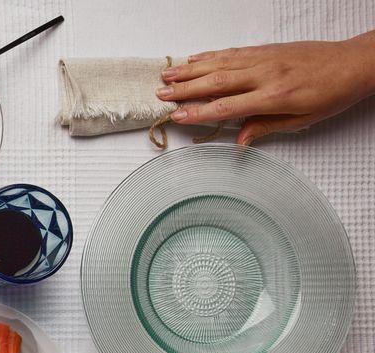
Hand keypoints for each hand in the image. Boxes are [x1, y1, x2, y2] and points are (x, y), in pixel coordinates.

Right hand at [156, 32, 374, 144]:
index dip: (199, 112)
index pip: (227, 106)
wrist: (354, 63)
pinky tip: (195, 57)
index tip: (178, 116)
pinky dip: (212, 54)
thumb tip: (241, 140)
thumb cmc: (333, 93)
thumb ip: (266, 127)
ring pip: (220, 63)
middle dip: (186, 89)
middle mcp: (266, 74)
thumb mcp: (302, 120)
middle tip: (162, 95)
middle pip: (217, 82)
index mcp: (274, 96)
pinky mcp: (267, 49)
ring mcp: (265, 58)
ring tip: (167, 75)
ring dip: (191, 69)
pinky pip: (234, 52)